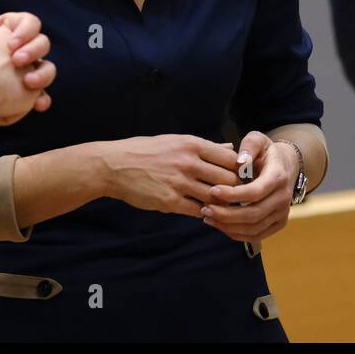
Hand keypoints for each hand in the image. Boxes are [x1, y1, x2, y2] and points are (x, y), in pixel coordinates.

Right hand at [100, 135, 239, 217]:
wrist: (114, 166)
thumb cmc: (145, 151)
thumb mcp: (175, 141)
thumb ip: (205, 147)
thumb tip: (230, 149)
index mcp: (192, 144)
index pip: (231, 159)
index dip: (239, 170)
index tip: (240, 176)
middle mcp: (188, 162)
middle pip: (228, 180)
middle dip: (235, 189)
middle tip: (237, 195)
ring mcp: (180, 183)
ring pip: (215, 197)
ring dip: (222, 204)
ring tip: (224, 206)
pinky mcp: (170, 201)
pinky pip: (198, 210)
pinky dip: (205, 213)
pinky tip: (205, 212)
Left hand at [201, 131, 297, 242]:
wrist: (286, 166)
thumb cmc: (266, 152)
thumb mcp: (258, 140)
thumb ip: (249, 146)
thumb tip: (240, 161)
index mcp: (278, 177)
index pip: (254, 192)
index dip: (232, 194)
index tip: (212, 190)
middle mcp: (283, 198)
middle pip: (253, 214)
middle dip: (226, 214)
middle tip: (205, 208)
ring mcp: (282, 213)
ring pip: (254, 229)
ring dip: (228, 226)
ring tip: (208, 217)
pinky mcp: (278, 224)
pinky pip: (256, 235)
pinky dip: (237, 234)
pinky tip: (220, 225)